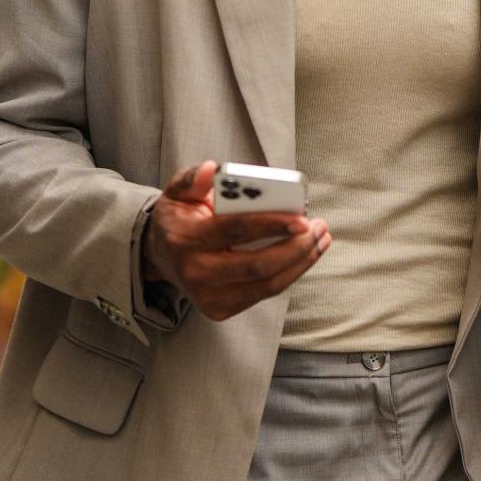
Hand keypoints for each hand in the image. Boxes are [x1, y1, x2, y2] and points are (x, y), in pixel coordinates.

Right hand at [142, 161, 330, 320]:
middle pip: (258, 267)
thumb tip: (213, 170)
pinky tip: (306, 254)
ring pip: (268, 285)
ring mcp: (209, 297)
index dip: (271, 225)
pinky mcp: (221, 310)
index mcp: (186, 239)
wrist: (160, 256)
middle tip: (318, 227)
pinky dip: (291, 274)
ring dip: (301, 262)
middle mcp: (196, 273)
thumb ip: (194, 178)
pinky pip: (265, 293)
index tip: (302, 219)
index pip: (234, 232)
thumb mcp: (178, 191)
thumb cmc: (179, 218)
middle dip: (296, 248)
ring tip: (320, 239)